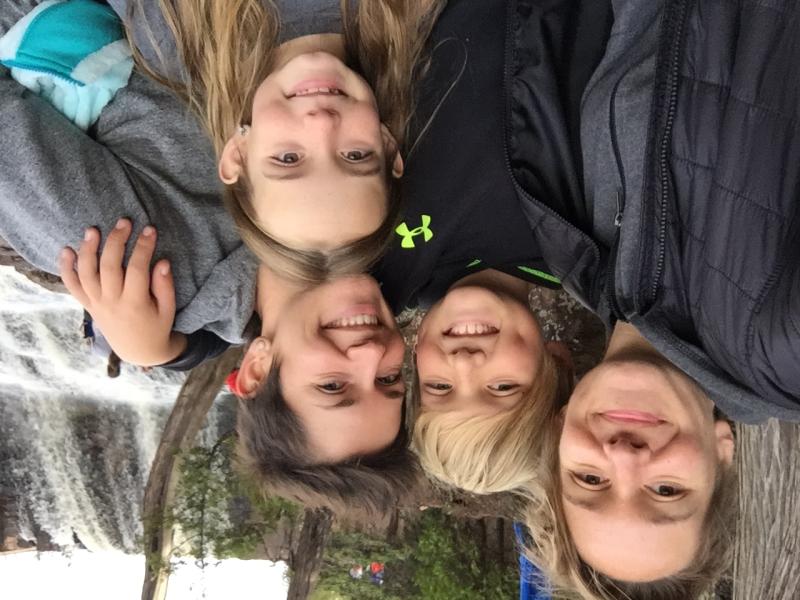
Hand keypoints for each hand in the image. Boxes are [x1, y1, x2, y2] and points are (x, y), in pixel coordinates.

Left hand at [59, 218, 185, 365]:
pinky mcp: (88, 305)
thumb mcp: (168, 309)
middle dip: (116, 241)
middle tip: (124, 222)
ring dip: (87, 250)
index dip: (143, 247)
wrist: (138, 351)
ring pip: (86, 273)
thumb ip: (165, 286)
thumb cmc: (157, 326)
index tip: (150, 230)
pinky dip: (66, 268)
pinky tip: (66, 249)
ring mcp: (97, 304)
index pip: (137, 269)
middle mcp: (112, 302)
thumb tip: (162, 261)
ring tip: (92, 230)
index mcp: (135, 304)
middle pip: (109, 266)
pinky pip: (72, 286)